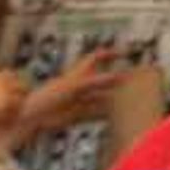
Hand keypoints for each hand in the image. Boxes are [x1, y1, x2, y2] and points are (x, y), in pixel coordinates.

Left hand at [10, 46, 137, 138]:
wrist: (33, 117)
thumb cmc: (50, 95)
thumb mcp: (76, 85)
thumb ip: (97, 81)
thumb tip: (118, 76)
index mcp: (79, 73)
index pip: (97, 57)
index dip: (110, 54)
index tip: (125, 53)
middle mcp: (81, 85)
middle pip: (103, 79)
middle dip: (117, 78)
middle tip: (135, 79)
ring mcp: (80, 100)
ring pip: (101, 97)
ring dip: (113, 97)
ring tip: (129, 99)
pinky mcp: (78, 114)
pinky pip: (96, 113)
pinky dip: (106, 114)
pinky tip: (115, 116)